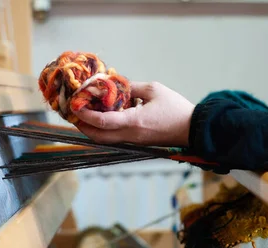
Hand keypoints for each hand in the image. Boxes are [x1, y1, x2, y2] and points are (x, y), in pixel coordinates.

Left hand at [72, 81, 194, 146]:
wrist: (193, 129)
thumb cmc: (176, 109)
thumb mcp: (153, 90)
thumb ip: (131, 87)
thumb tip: (115, 85)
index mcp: (134, 122)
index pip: (102, 121)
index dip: (85, 115)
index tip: (75, 105)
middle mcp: (130, 135)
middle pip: (98, 137)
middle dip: (83, 126)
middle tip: (74, 113)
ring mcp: (133, 141)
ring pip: (105, 140)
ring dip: (92, 129)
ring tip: (85, 115)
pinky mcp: (137, 142)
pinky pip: (115, 138)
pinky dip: (104, 130)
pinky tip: (104, 117)